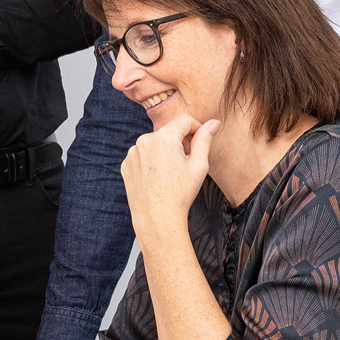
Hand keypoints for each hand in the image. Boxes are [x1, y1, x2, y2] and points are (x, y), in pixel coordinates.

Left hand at [121, 115, 217, 229]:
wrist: (157, 218)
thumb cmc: (181, 193)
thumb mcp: (199, 165)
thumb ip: (204, 139)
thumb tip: (213, 123)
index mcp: (164, 137)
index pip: (185, 121)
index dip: (197, 128)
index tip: (201, 142)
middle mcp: (144, 140)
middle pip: (169, 132)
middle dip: (180, 143)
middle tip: (186, 165)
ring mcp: (132, 153)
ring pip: (155, 144)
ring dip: (164, 151)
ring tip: (171, 174)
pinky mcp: (126, 164)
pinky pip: (142, 156)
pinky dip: (151, 162)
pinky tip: (157, 179)